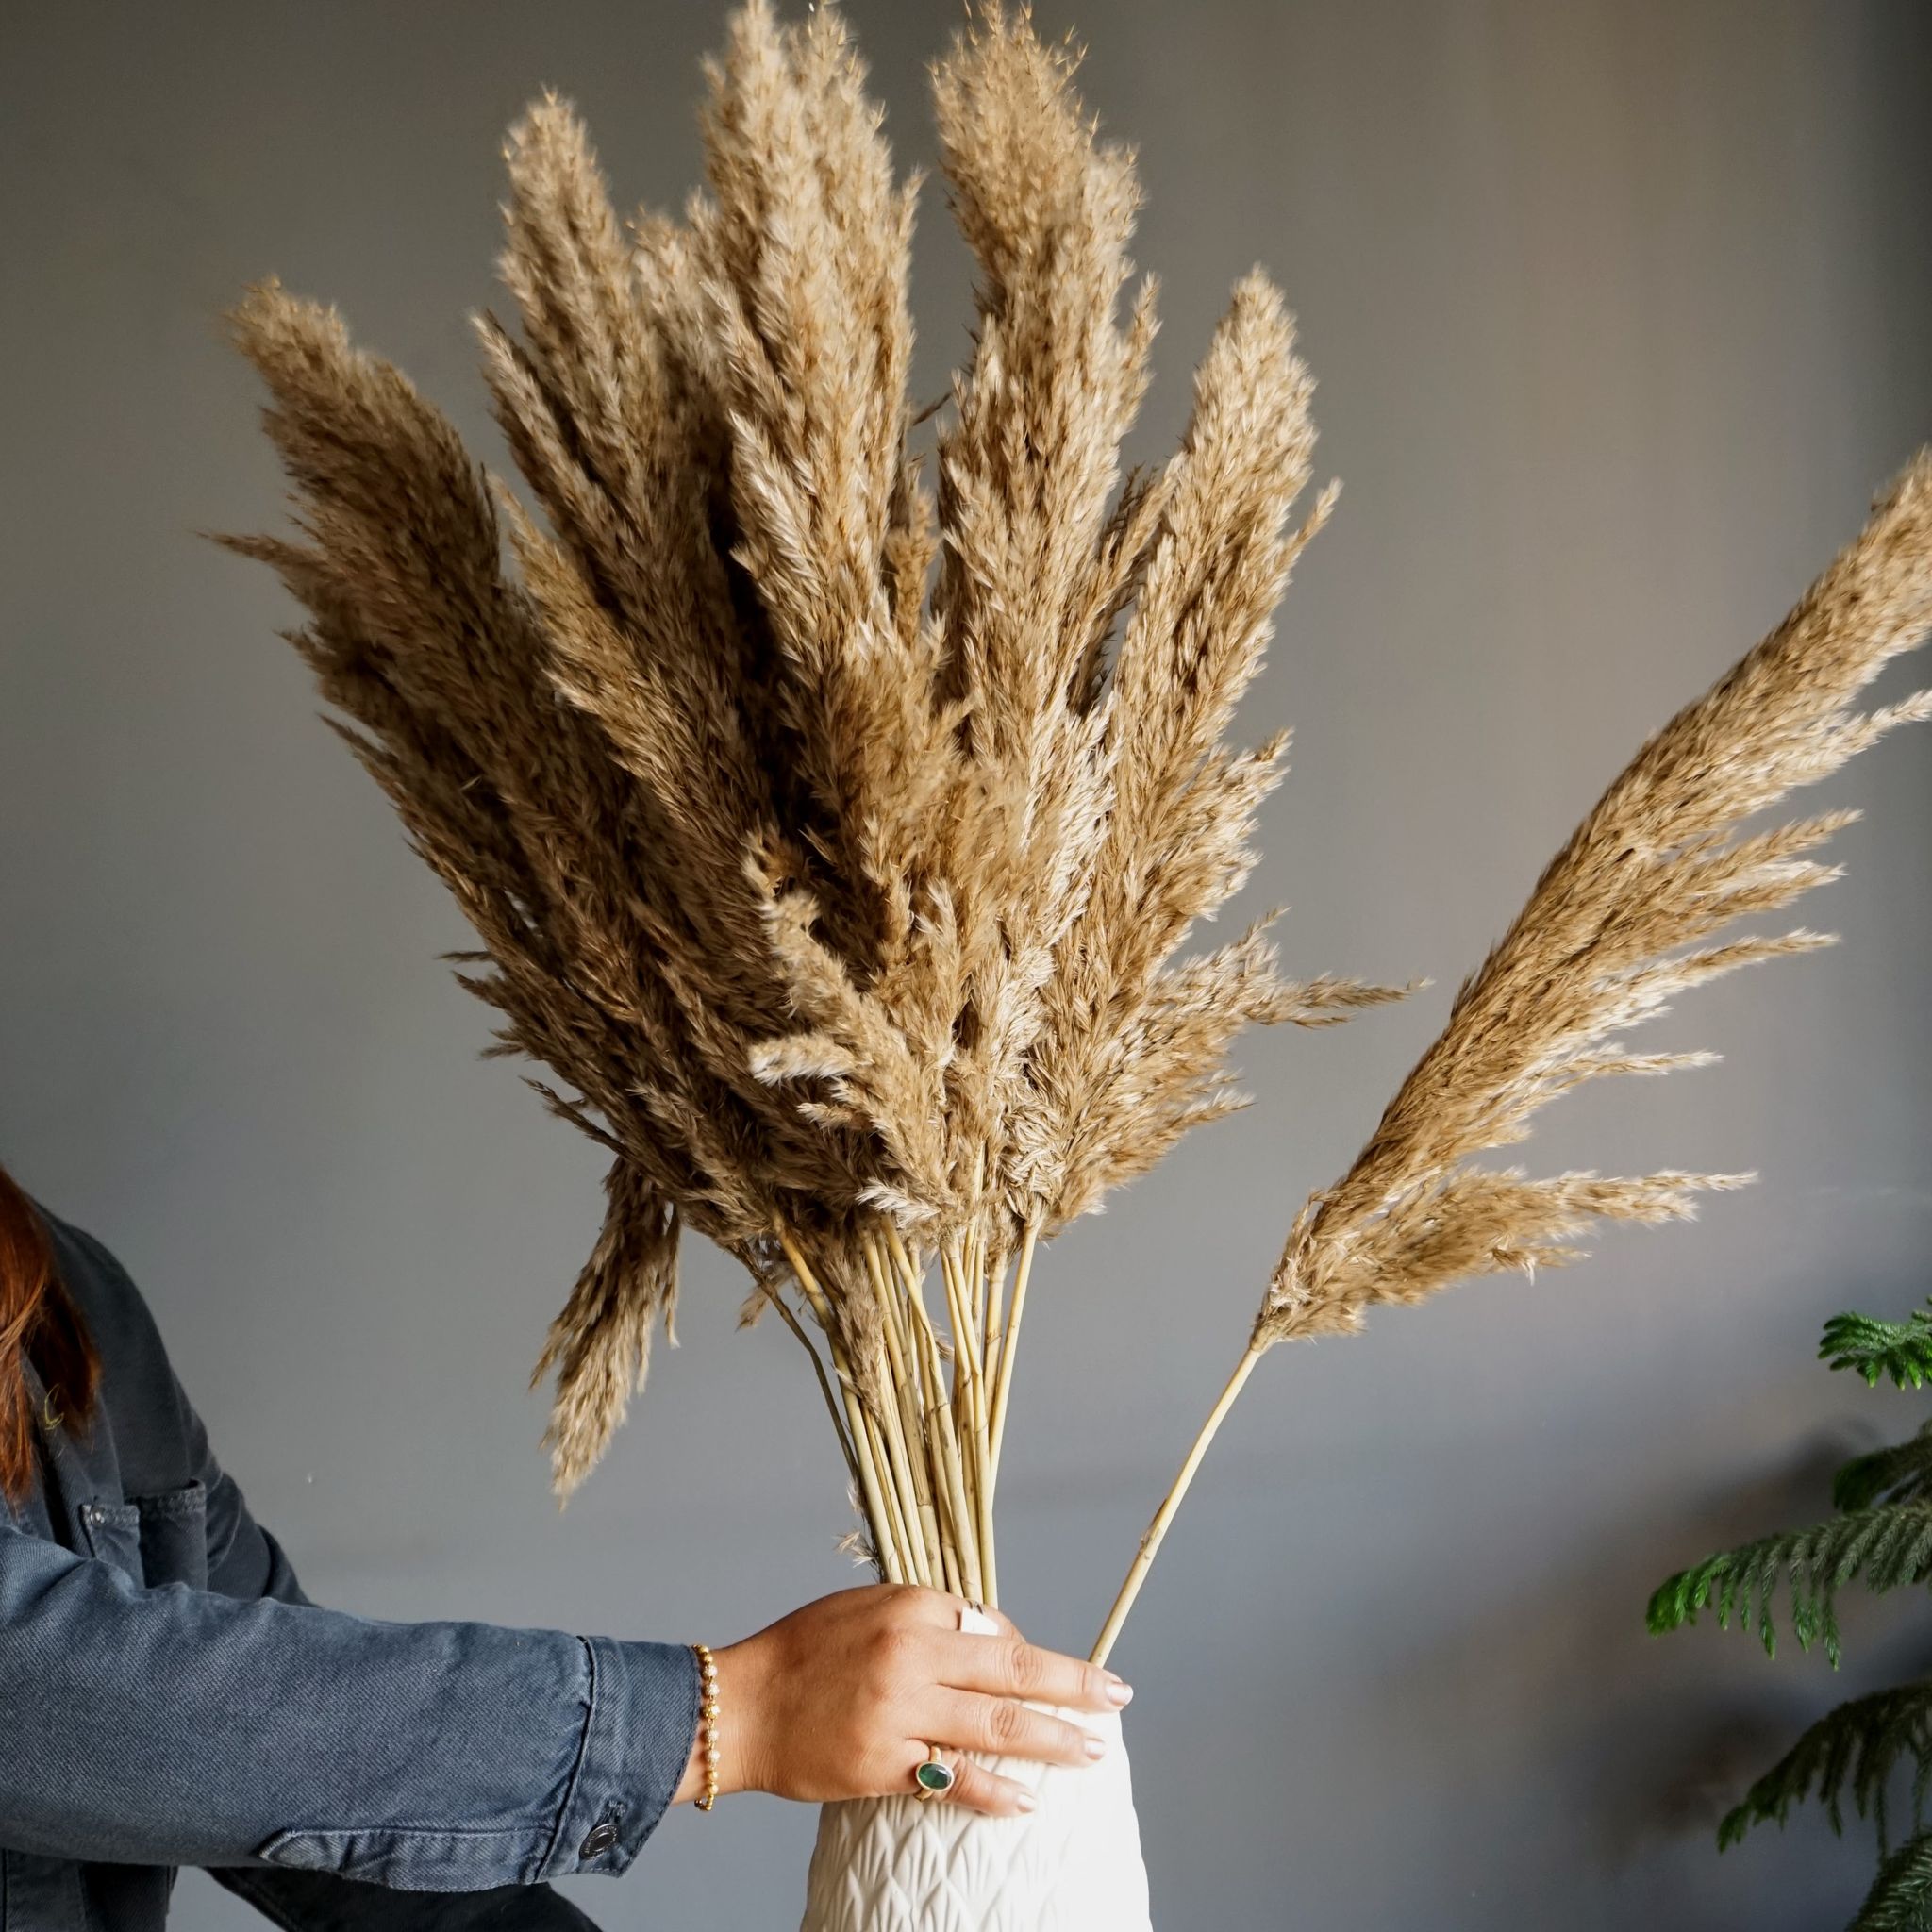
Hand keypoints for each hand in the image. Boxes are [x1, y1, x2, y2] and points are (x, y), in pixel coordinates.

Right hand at [674, 1584, 1132, 1816]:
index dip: (1027, 1650)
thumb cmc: (804, 1651)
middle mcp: (913, 1652)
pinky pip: (954, 1780)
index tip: (1053, 1669)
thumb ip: (928, 1619)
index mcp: (911, 1605)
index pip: (994, 1625)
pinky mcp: (884, 1763)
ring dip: (1055, 1738)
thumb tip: (993, 1639)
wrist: (741, 1705)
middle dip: (1076, 1683)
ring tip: (1093, 1748)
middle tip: (1118, 1694)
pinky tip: (1027, 1799)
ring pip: (998, 1725)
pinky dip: (996, 1791)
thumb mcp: (867, 1609)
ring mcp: (900, 1711)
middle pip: (1015, 1669)